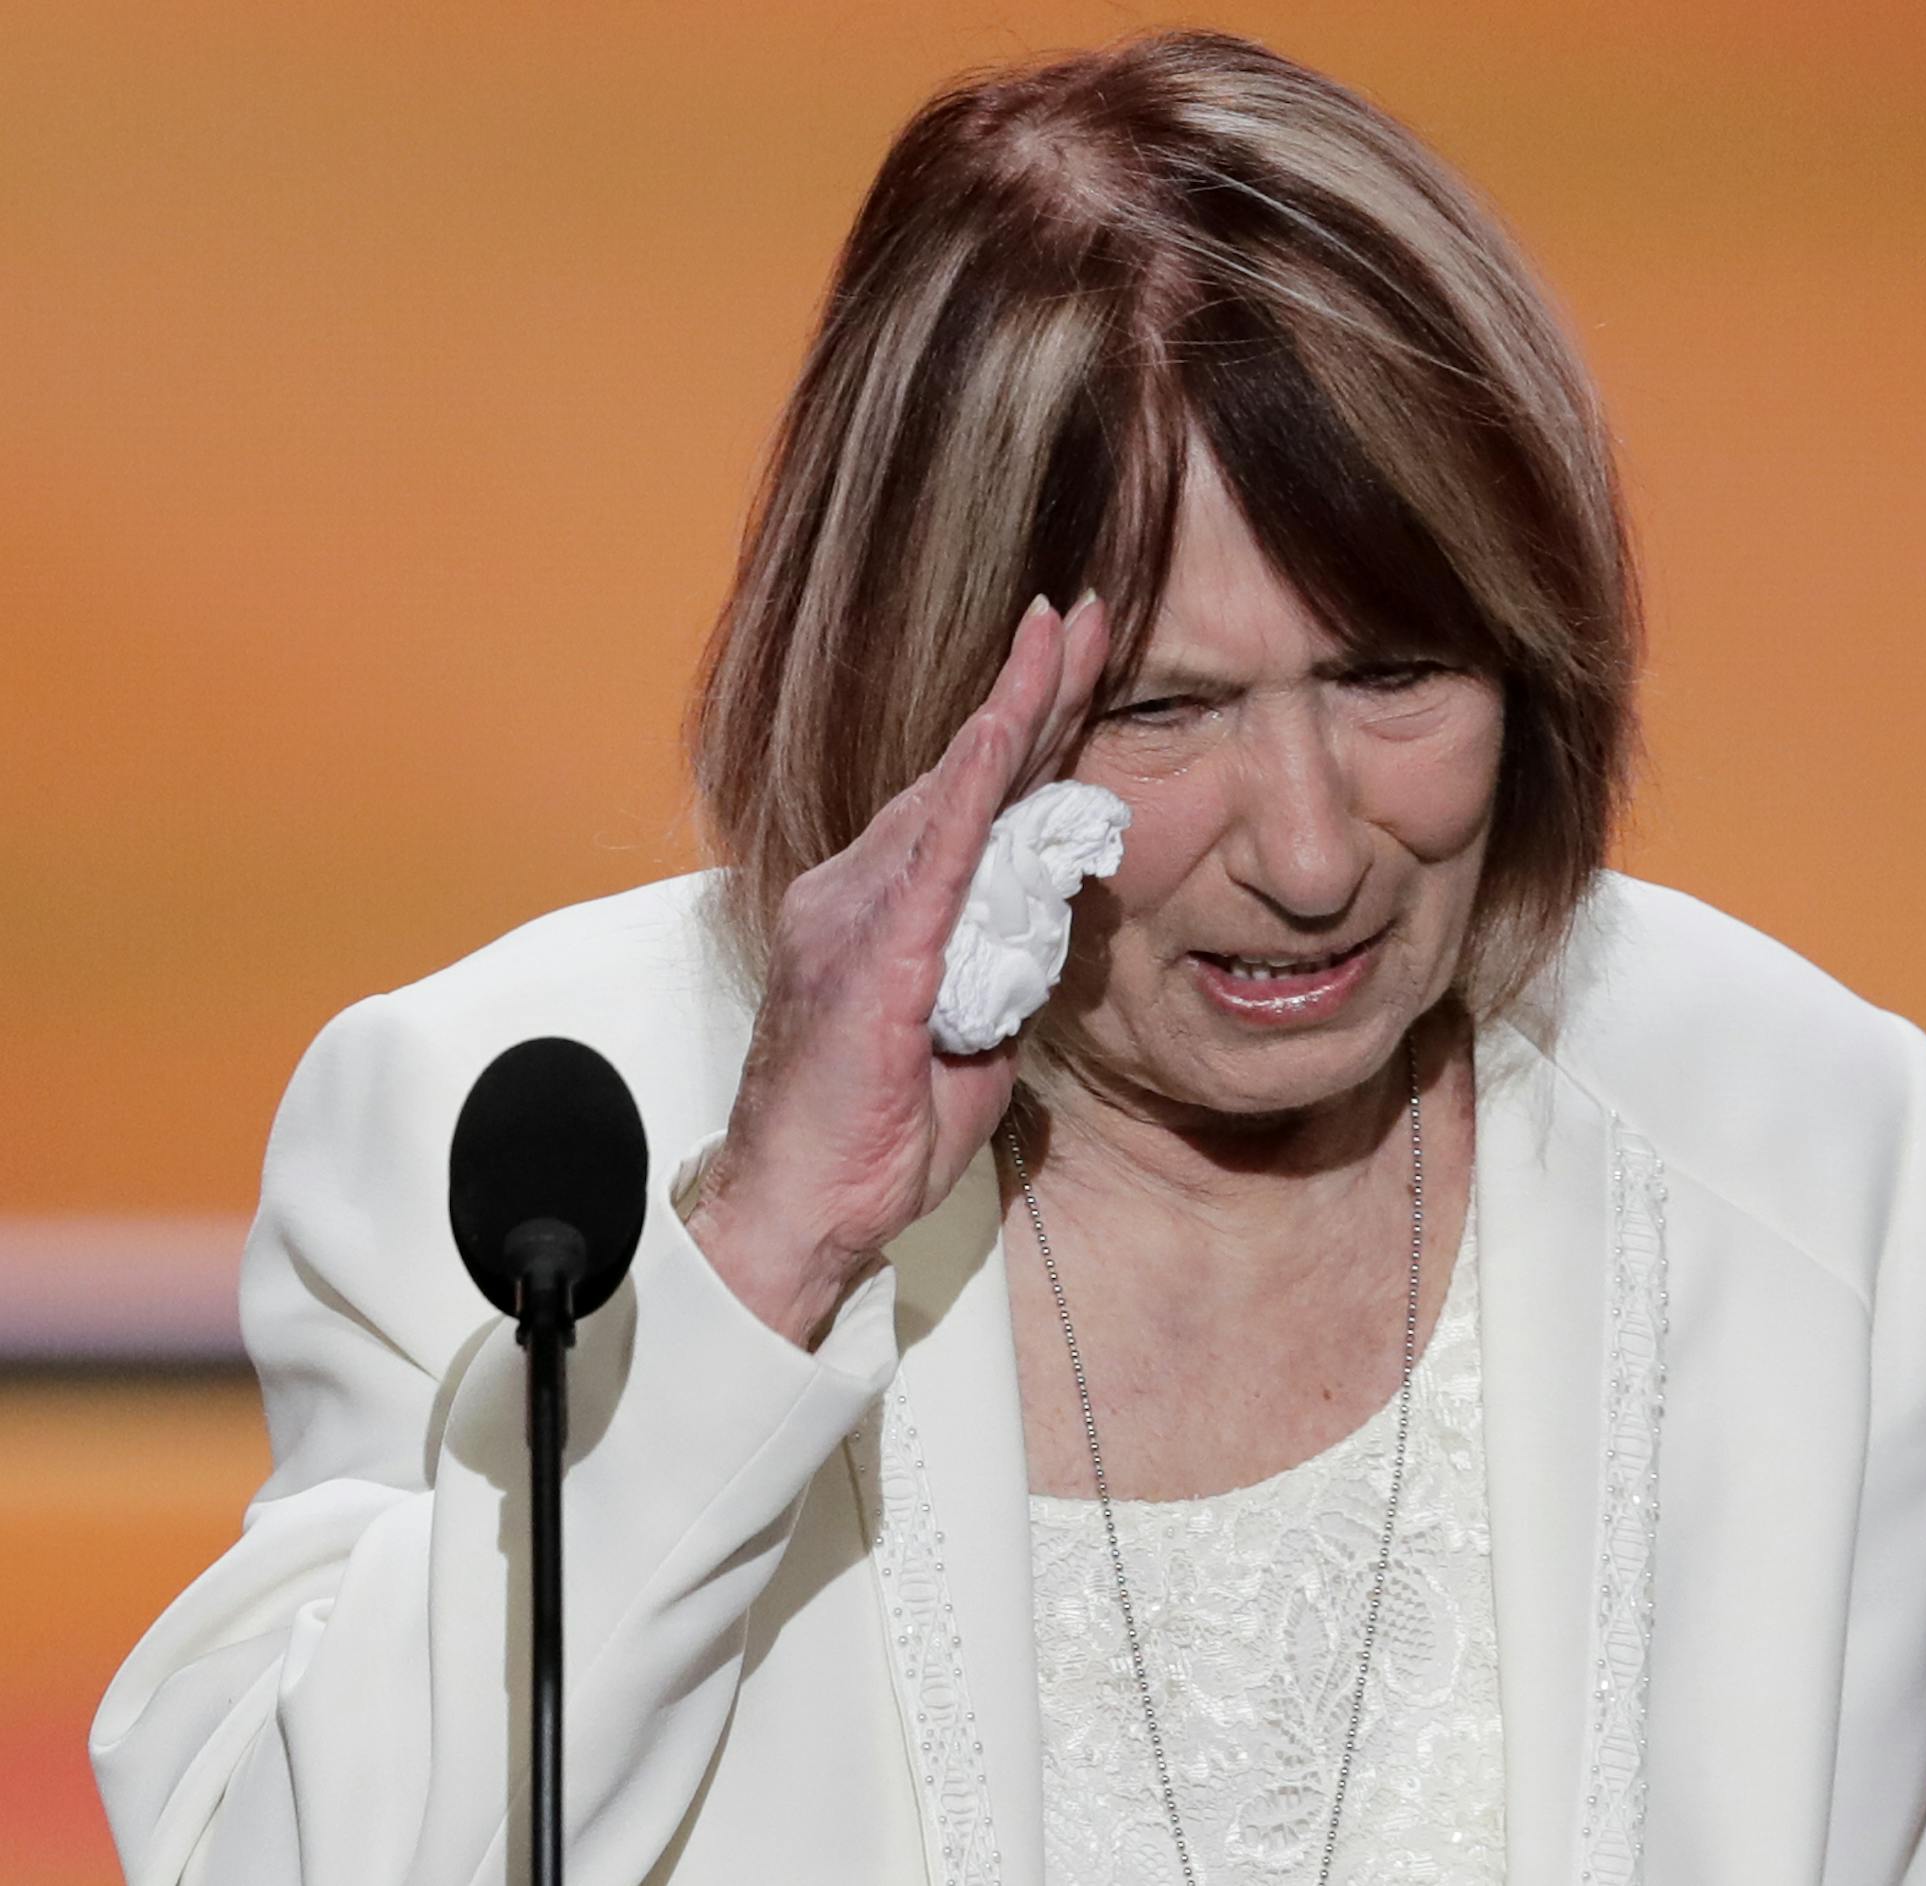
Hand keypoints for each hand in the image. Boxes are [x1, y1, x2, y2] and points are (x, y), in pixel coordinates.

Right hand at [686, 591, 1110, 1344]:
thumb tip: (1043, 930)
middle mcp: (860, 893)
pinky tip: (1005, 728)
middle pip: (963, 775)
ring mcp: (855, 917)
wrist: (802, 1210)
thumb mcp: (970, 1041)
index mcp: (887, 911)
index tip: (1070, 662)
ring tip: (1066, 638)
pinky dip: (970, 786)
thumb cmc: (874, 1137)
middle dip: (1030, 691)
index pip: (969, 803)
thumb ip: (1000, 971)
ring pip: (949, 794)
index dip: (1024, 730)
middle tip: (1084, 611)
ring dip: (1014, 712)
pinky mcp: (868, 957)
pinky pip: (930, 857)